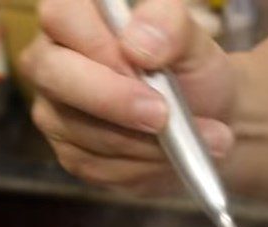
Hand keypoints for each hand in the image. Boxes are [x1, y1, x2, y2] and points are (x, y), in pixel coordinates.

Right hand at [21, 0, 235, 194]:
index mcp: (76, 18)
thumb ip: (170, 25)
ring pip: (88, 131)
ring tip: (194, 139)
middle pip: (55, 75)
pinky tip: (172, 159)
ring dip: (147, 142)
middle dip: (114, 101)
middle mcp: (54, 62)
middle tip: (164, 116)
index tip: (146, 65)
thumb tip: (136, 44)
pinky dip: (145, 166)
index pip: (62, 16)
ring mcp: (58, 113)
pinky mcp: (75, 156)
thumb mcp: (195, 44)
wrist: (213, 125)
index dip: (101, 46)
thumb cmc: (196, 76)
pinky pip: (102, 168)